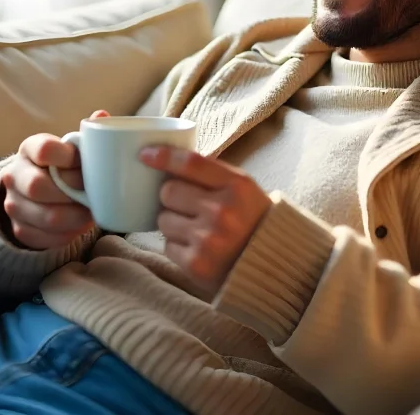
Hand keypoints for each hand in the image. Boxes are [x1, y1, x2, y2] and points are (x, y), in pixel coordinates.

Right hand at [0, 110, 108, 249]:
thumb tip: (102, 115)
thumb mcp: (71, 148)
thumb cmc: (62, 166)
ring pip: (47, 217)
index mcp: (29, 148)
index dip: (68, 158)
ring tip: (91, 212)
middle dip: (72, 193)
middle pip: (39, 187)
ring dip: (75, 217)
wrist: (35, 193)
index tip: (85, 164)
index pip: (44, 149)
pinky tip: (78, 225)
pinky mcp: (20, 229)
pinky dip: (68, 234)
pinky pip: (46, 238)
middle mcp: (14, 175)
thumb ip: (87, 135)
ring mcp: (13, 204)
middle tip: (92, 194)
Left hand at [139, 146, 271, 295]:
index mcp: (237, 186)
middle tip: (188, 206)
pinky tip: (197, 249)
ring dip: (172, 223)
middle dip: (172, 197)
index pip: (190, 163)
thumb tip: (168, 160)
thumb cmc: (251, 220)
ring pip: (163, 220)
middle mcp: (222, 211)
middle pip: (168, 191)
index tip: (146, 155)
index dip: (163, 156)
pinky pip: (167, 246)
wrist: (273, 265)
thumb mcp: (242, 188)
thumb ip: (211, 172)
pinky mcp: (196, 264)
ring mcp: (207, 239)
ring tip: (195, 230)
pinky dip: (178, 247)